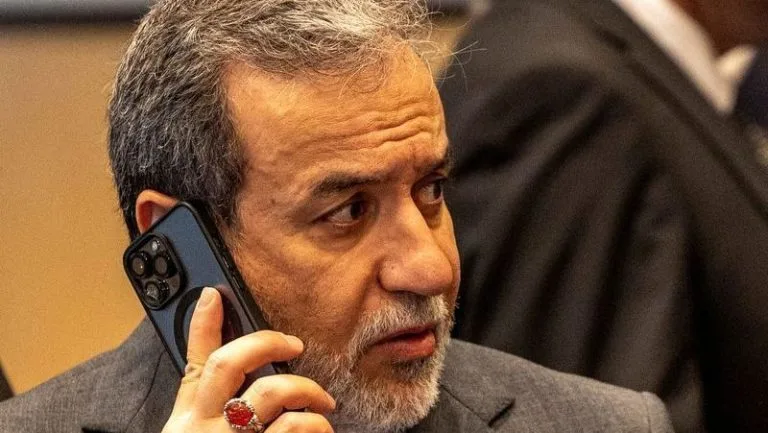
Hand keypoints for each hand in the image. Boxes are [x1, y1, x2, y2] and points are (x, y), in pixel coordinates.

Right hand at [162, 287, 335, 432]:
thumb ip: (201, 394)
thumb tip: (210, 354)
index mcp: (188, 422)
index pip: (194, 364)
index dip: (203, 325)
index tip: (216, 295)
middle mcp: (207, 430)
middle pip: (233, 365)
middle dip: (267, 343)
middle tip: (294, 346)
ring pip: (272, 395)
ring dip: (307, 393)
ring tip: (322, 406)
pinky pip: (294, 432)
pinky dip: (316, 428)